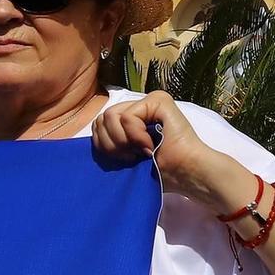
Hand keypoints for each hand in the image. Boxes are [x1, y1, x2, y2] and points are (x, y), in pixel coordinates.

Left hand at [90, 91, 247, 208]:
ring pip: (110, 116)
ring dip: (122, 141)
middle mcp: (139, 106)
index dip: (103, 144)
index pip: (98, 123)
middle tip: (130, 157)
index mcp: (130, 119)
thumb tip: (88, 138)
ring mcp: (149, 101)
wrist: (186, 173)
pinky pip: (127, 117)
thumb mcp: (126, 155)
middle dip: (110, 143)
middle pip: (101, 118)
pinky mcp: (159, 100)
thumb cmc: (159, 170)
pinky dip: (134, 136)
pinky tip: (148, 146)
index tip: (122, 159)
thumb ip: (110, 141)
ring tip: (140, 151)